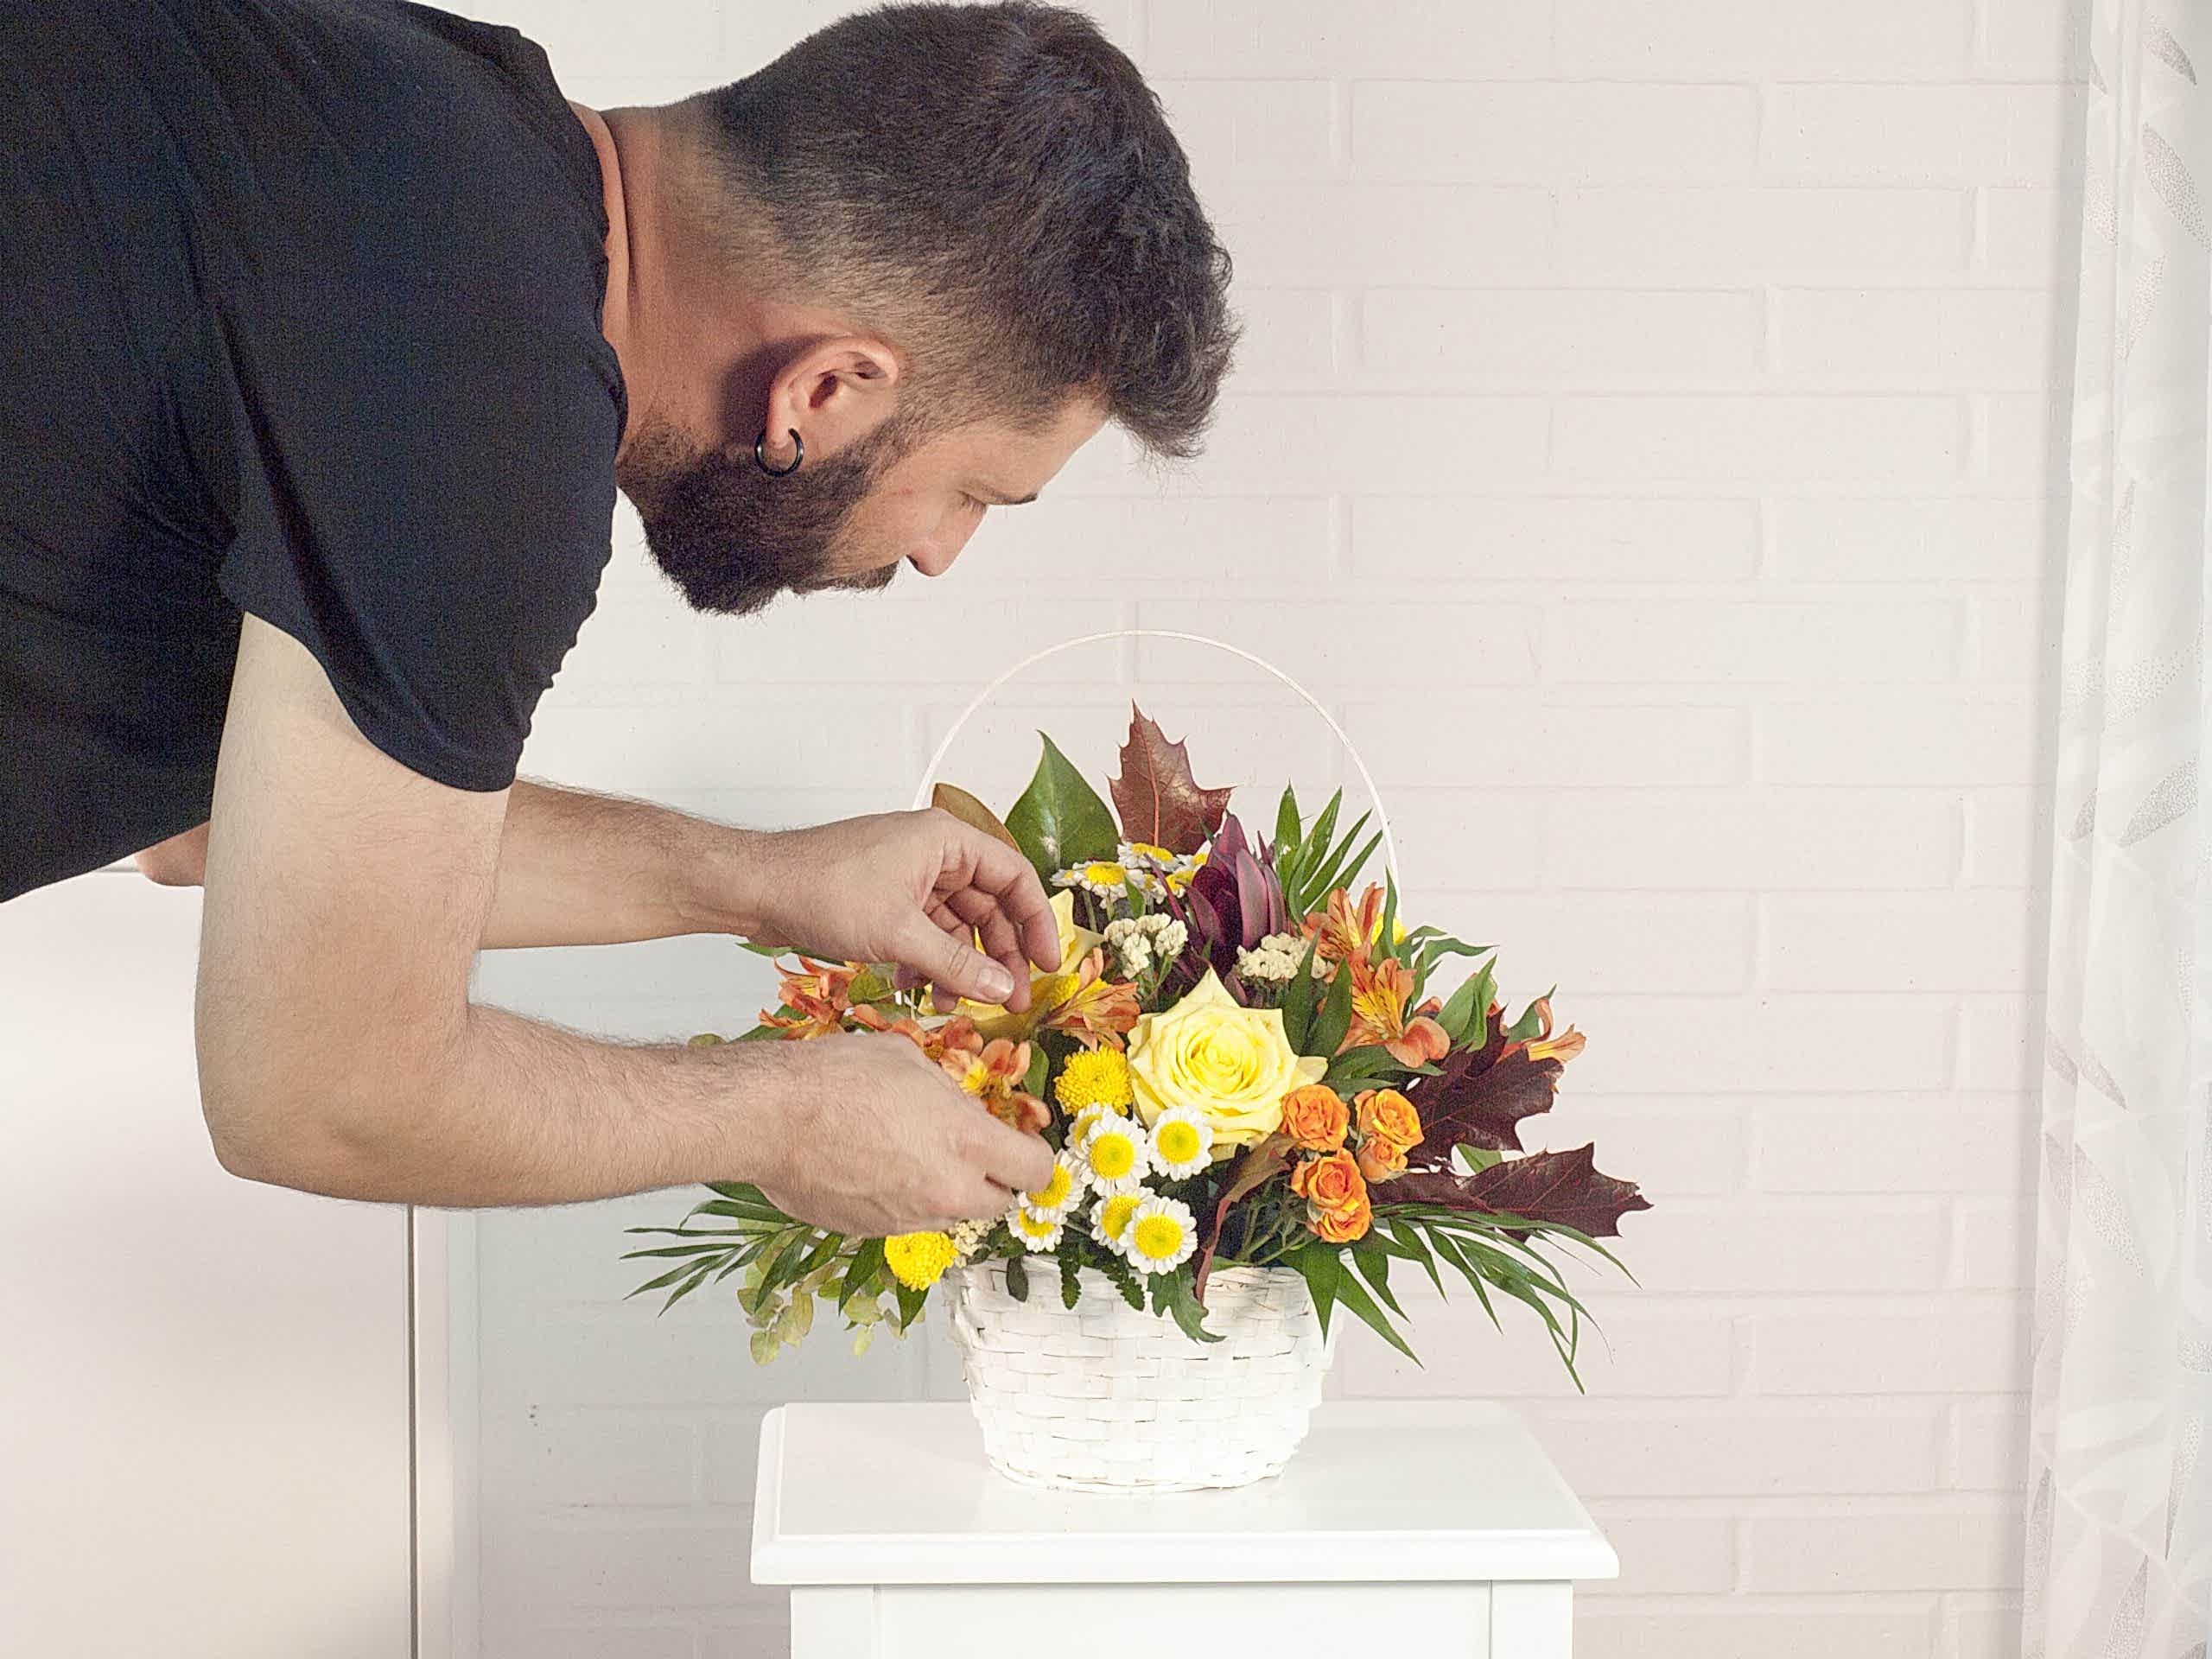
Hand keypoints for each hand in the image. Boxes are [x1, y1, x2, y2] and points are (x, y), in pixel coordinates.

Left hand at [753, 810, 1060, 1011]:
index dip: (1036, 922)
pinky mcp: (885, 900)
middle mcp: (932, 854)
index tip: (1046, 964)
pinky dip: (929, 961)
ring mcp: (908, 876)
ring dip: (960, 966)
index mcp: (946, 841)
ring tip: (956, 1005)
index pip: (1014, 878)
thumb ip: (957, 963)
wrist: (756, 889)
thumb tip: (1002, 987)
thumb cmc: (821, 888)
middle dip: (998, 956)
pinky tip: (918, 990)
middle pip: (988, 906)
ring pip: (955, 925)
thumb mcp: (899, 933)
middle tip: (1010, 999)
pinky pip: (925, 932)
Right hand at [754, 1032, 1056, 1233]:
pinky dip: (903, 1199)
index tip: (1024, 1146)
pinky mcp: (872, 1231)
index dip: (1035, 1157)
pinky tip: (874, 1166)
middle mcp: (945, 1189)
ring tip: (911, 1151)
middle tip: (971, 1151)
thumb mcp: (911, 1061)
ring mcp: (908, 1217)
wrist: (771, 1117)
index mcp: (967, 1142)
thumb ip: (949, 1094)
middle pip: (999, 1203)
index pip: (1036, 1171)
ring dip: (946, 1189)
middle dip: (994, 1179)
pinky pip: (905, 1219)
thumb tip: (958, 1105)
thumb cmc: (836, 1079)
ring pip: (950, 1213)